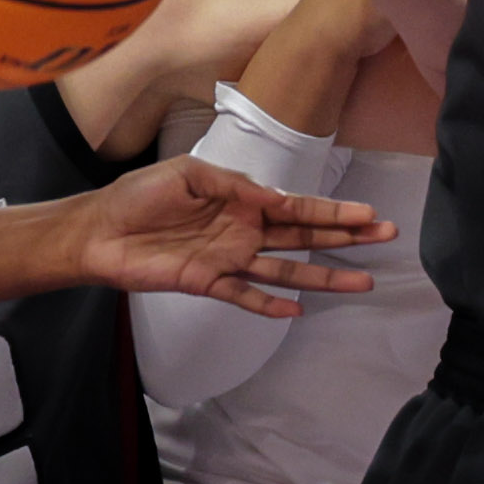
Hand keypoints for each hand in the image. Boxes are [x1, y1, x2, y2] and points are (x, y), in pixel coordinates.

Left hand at [72, 156, 396, 315]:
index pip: (297, 206)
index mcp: (241, 200)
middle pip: (304, 237)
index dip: (333, 210)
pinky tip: (298, 310)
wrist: (99, 229)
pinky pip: (246, 297)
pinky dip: (270, 305)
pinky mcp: (208, 283)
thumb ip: (235, 185)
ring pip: (286, 271)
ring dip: (322, 276)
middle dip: (344, 237)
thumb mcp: (188, 174)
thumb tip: (278, 198)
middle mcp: (243, 231)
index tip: (369, 214)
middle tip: (384, 238)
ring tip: (361, 280)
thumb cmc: (140, 195)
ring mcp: (229, 260)